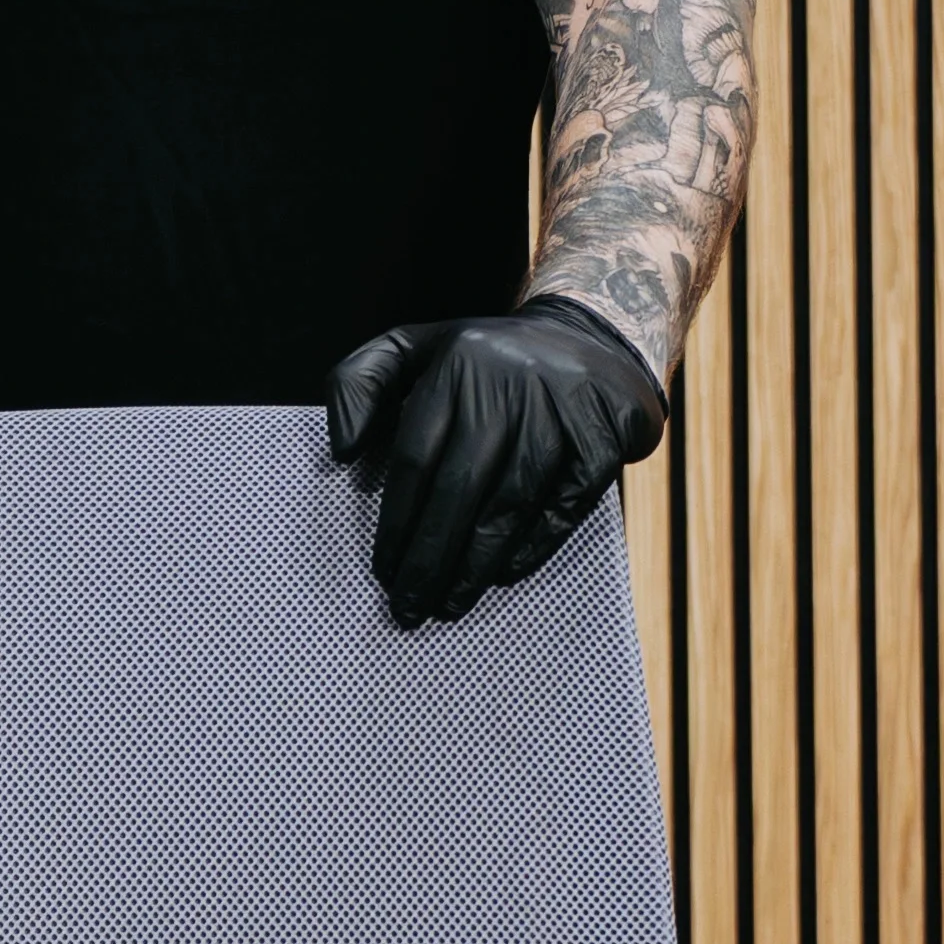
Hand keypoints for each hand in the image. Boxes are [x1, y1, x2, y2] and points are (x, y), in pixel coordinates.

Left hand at [322, 299, 669, 626]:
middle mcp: (507, 385)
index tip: (383, 570)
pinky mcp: (603, 438)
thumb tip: (341, 450)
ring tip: (449, 604)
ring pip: (509, 503)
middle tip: (410, 607)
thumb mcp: (411, 349)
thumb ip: (357, 385)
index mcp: (454, 365)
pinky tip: (504, 574)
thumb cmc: (484, 361)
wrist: (588, 337)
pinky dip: (533, 546)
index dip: (397, 523)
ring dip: (476, 564)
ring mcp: (560, 411)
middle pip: (459, 487)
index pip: (415, 458)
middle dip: (430, 557)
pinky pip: (563, 506)